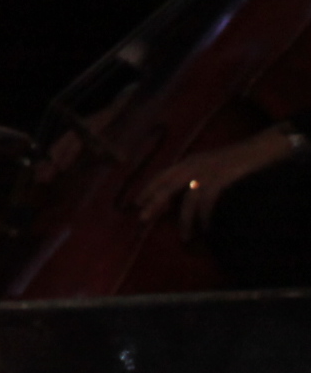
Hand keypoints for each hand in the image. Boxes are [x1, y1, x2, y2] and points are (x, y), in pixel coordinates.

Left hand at [131, 128, 301, 234]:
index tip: (136, 202)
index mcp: (186, 161)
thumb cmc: (230, 160)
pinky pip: (207, 201)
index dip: (147, 188)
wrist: (253, 151)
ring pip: (188, 199)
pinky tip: (206, 228)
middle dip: (154, 203)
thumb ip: (191, 175)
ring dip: (185, 220)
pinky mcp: (220, 179)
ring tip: (184, 237)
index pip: (161, 175)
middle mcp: (191, 164)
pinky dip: (205, 216)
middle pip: (167, 186)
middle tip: (142, 218)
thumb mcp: (205, 164)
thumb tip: (179, 194)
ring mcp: (205, 171)